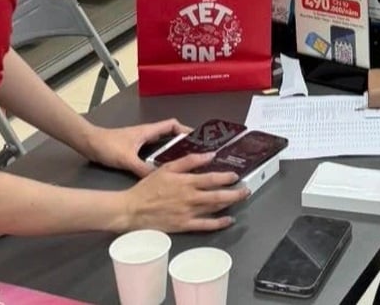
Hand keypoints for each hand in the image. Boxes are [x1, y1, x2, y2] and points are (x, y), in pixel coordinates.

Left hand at [86, 118, 190, 177]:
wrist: (88, 144)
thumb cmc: (108, 145)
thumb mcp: (126, 158)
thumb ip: (142, 168)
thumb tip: (158, 179)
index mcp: (148, 131)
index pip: (172, 125)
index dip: (185, 129)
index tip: (196, 140)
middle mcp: (147, 134)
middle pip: (170, 134)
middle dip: (182, 142)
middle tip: (194, 155)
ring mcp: (140, 142)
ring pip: (162, 144)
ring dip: (172, 151)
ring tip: (184, 163)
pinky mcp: (134, 149)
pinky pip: (153, 152)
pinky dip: (160, 158)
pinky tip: (162, 170)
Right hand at [123, 152, 250, 232]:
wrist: (133, 210)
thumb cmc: (149, 188)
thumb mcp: (167, 168)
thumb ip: (189, 161)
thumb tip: (209, 155)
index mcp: (186, 182)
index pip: (212, 179)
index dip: (226, 177)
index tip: (236, 175)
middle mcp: (191, 198)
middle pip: (218, 195)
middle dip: (235, 193)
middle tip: (246, 190)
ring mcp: (189, 213)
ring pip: (215, 208)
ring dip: (230, 204)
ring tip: (240, 199)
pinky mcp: (185, 225)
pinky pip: (206, 225)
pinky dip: (219, 223)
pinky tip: (229, 220)